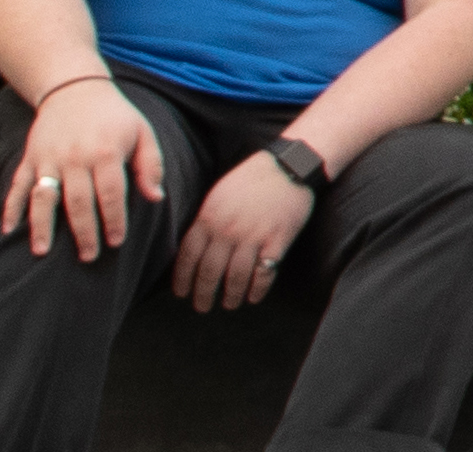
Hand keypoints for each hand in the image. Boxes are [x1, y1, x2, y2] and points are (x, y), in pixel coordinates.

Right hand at [6, 77, 160, 261]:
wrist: (75, 89)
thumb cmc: (114, 116)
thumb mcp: (142, 133)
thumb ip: (151, 166)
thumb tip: (156, 198)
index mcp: (107, 153)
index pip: (111, 194)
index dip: (114, 220)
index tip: (116, 242)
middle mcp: (75, 157)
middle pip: (78, 202)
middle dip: (84, 232)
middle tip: (89, 257)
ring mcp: (48, 159)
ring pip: (44, 197)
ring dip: (42, 226)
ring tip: (42, 252)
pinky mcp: (30, 158)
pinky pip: (17, 186)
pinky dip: (11, 208)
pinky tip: (8, 230)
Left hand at [171, 148, 310, 309]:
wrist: (291, 165)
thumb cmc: (252, 178)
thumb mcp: (219, 194)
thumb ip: (206, 220)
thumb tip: (193, 247)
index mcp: (209, 218)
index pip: (188, 257)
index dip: (183, 279)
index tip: (181, 293)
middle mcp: (227, 230)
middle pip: (209, 272)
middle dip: (203, 294)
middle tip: (202, 307)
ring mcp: (253, 236)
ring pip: (235, 277)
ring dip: (230, 296)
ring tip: (229, 304)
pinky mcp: (277, 241)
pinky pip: (263, 273)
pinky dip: (257, 289)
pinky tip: (254, 296)